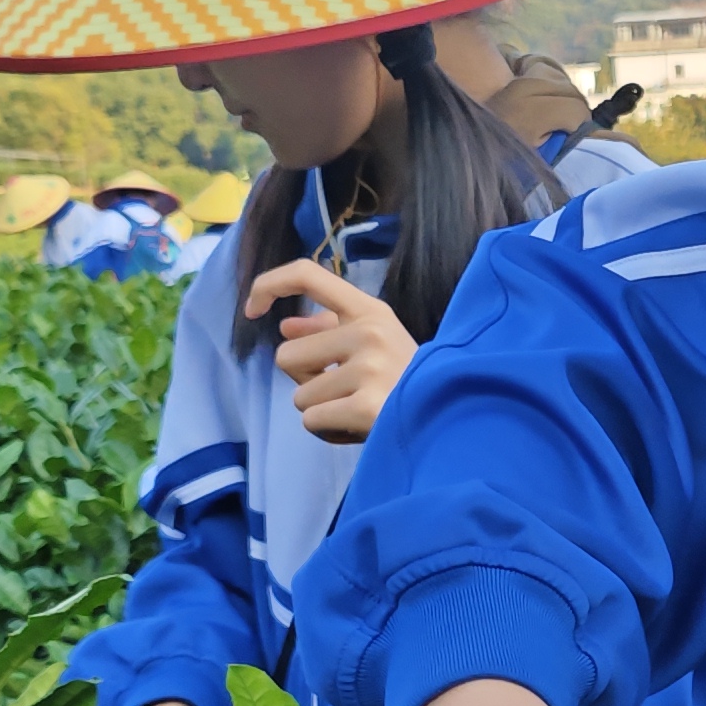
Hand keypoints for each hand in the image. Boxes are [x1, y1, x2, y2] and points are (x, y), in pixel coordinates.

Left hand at [252, 254, 415, 446]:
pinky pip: (312, 421)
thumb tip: (287, 327)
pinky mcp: (366, 406)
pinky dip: (328, 431)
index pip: (308, 274)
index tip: (252, 309)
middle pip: (287, 355)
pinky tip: (357, 428)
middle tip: (345, 390)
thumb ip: (331, 332)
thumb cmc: (408, 381)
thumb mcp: (378, 345)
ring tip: (357, 411)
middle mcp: (369, 332)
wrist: (453, 419)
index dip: (269, 285)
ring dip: (321, 410)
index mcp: (371, 311)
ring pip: (300, 396)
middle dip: (306, 381)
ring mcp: (369, 368)